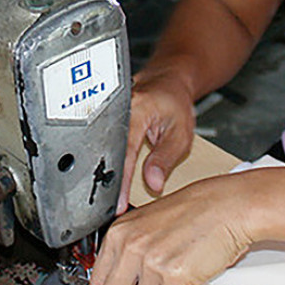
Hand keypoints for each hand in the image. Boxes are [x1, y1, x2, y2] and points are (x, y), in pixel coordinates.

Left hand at [92, 175, 252, 284]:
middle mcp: (130, 246)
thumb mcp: (150, 222)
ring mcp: (151, 262)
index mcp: (119, 231)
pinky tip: (188, 282)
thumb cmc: (198, 210)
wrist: (230, 206)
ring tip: (177, 278)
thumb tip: (120, 282)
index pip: (98, 283)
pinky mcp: (174, 276)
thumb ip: (130, 249)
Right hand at [118, 64, 196, 213]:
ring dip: (106, 172)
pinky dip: (108, 162)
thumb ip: (165, 159)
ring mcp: (108, 111)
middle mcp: (117, 109)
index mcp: (137, 110)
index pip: (125, 151)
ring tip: (111, 193)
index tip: (118, 203)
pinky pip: (104, 144)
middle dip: (108, 180)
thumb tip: (153, 184)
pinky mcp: (105, 118)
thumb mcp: (180, 133)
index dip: (121, 181)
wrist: (169, 80)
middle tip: (111, 205)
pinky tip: (112, 175)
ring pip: (103, 148)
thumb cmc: (176, 102)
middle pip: (107, 151)